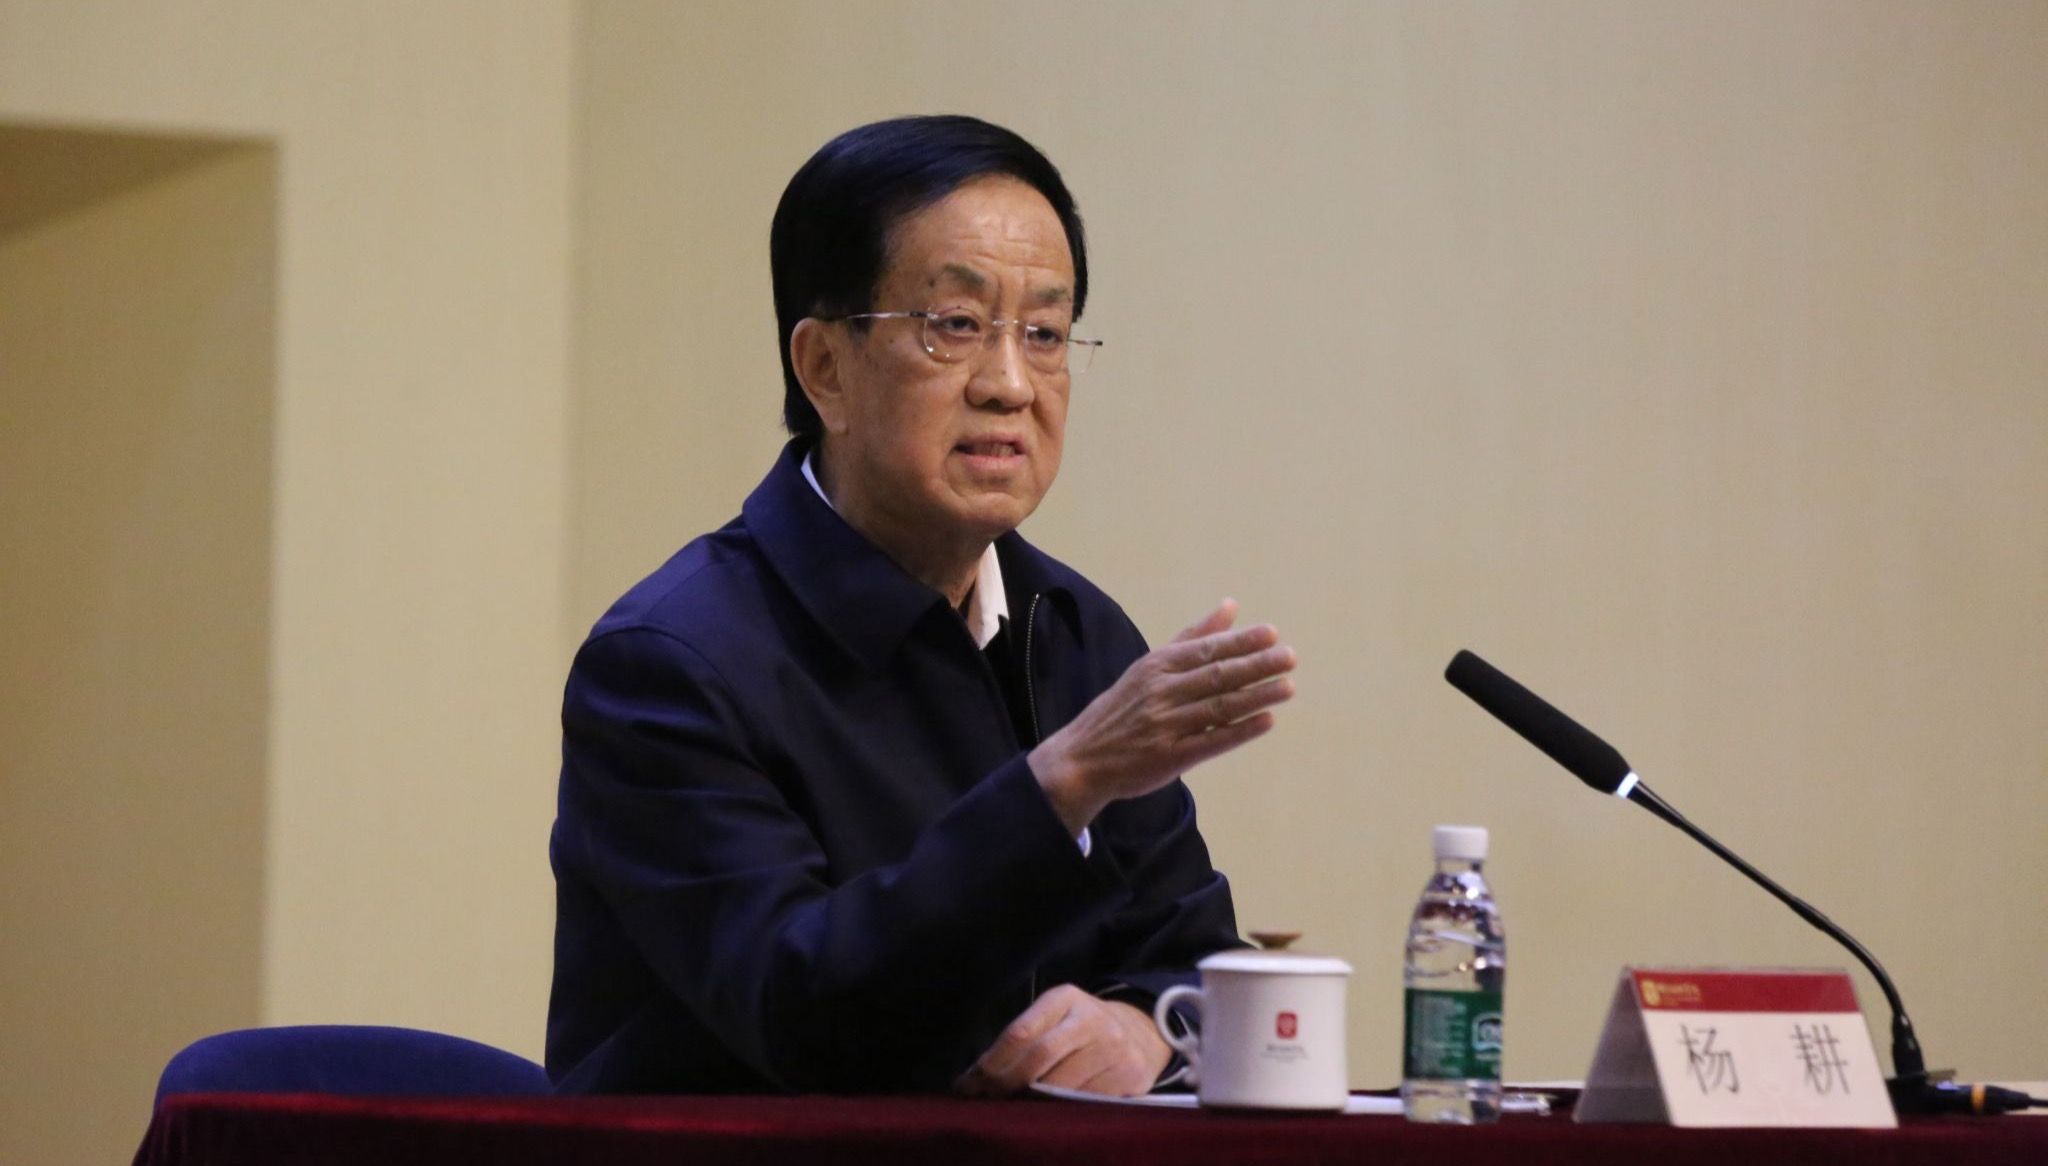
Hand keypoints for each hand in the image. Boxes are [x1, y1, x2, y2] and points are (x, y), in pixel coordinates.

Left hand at [954, 985, 1171, 1097]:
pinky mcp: (1130, 1073)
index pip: (1021, 1031)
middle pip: (1040, 1055)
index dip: (993, 1061)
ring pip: (1063, 1084)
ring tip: (1015, 1107)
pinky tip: (1051, 1112)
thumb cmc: (1082, 1028)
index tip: (971, 1083)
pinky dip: (1063, 1110)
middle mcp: (1091, 1019)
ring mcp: (1114, 1047)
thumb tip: (973, 1079)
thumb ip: (1022, 1039)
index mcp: (1065, 998)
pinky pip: (1086, 1101)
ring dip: (1033, 1101)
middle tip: (988, 1099)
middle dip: (1008, 1082)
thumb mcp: (1055, 1017)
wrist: (1141, 1032)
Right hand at [1029, 599, 1296, 833]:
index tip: (1271, 633)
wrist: (1082, 759)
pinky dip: (1239, 732)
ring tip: (1288, 687)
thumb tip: (1231, 606)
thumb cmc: (1122, 709)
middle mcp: (1160, 693)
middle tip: (1289, 656)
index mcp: (1156, 667)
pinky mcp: (1169, 759)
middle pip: (1215, 676)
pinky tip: (1266, 721)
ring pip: (1217, 708)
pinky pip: (1210, 742)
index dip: (1239, 642)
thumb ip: (1193, 637)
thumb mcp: (1150, 667)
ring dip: (1255, 697)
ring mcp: (1164, 727)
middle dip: (1255, 665)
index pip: (1205, 650)